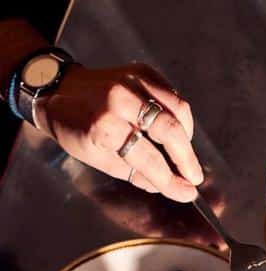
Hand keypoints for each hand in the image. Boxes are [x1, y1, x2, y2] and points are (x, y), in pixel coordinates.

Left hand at [36, 63, 203, 201]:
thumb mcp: (100, 160)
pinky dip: (180, 117)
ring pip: (178, 109)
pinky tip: (176, 132)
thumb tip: (168, 186)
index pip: (148, 159)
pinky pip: (173, 96)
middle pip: (170, 130)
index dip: (170, 180)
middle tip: (194, 177)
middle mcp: (120, 99)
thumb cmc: (76, 129)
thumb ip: (136, 174)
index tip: (186, 192)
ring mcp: (133, 80)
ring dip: (186, 137)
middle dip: (187, 159)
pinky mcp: (142, 70)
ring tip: (184, 155)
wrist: (58, 89)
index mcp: (105, 126)